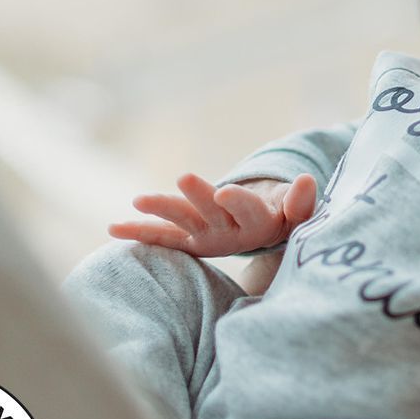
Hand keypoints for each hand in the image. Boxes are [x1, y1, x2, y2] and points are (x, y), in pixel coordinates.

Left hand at [108, 172, 317, 256]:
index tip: (225, 191)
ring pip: (182, 222)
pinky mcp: (187, 240)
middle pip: (211, 213)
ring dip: (162, 209)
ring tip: (138, 198)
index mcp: (257, 224)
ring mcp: (204, 238)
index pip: (248, 211)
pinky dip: (138, 231)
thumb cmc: (283, 215)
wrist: (263, 236)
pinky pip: (161, 236)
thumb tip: (306, 181)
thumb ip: (301, 201)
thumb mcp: (297, 211)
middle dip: (197, 196)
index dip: (237, 202)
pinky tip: (113, 228)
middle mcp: (228, 234)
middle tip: (183, 178)